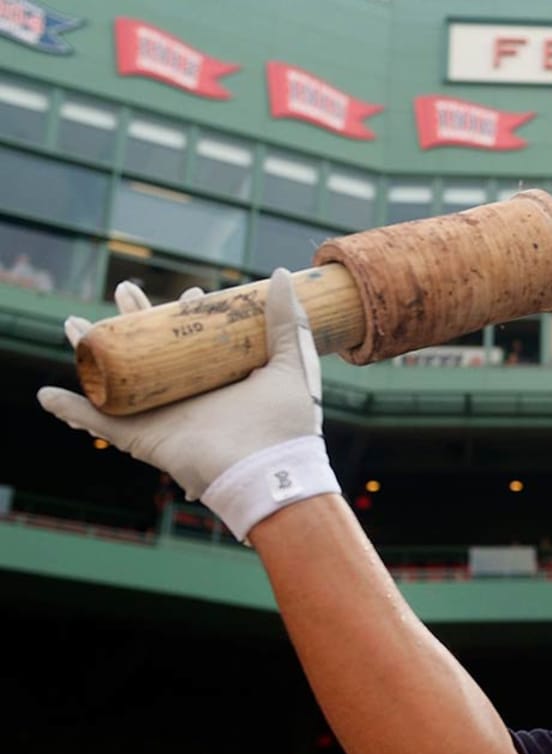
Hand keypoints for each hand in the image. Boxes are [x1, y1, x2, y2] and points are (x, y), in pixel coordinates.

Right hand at [37, 268, 338, 542]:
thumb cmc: (285, 422)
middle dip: (134, 319)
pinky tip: (48, 394)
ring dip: (92, 351)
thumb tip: (277, 274)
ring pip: (118, 377)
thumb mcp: (292, 364)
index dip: (188, 314)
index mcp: (221, 378)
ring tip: (73, 324)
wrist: (270, 469)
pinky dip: (71, 409)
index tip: (192, 291)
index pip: (198, 339)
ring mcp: (163, 414)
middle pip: (150, 350)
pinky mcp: (143, 437)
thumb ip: (287, 321)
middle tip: (124, 290)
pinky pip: (99, 421)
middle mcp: (189, 395)